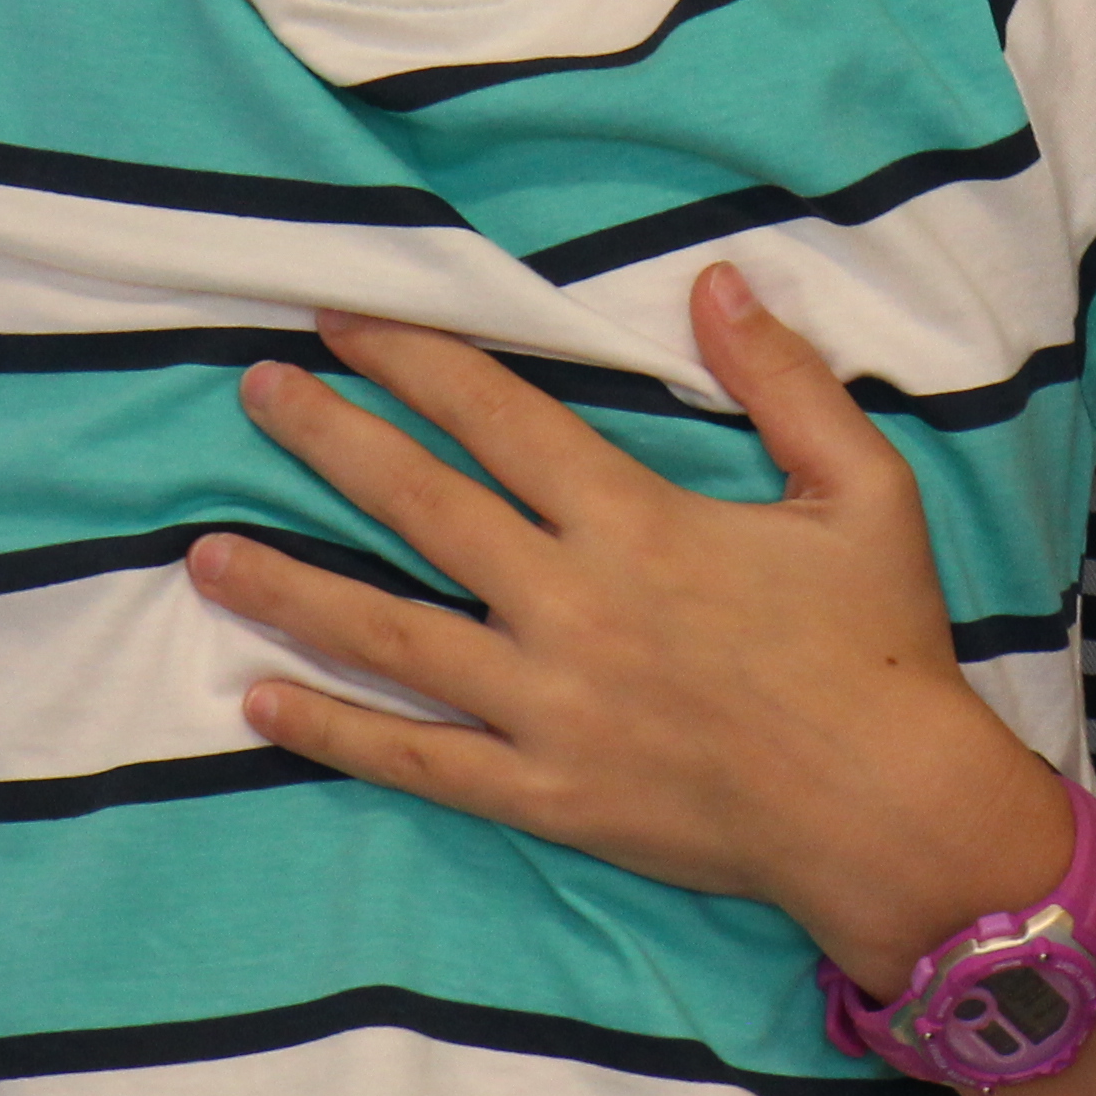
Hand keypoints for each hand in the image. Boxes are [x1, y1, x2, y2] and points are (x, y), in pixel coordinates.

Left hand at [191, 263, 1076, 982]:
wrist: (891, 814)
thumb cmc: (881, 643)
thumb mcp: (862, 489)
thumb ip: (785, 380)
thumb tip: (714, 281)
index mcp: (639, 523)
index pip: (499, 418)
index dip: (415, 361)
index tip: (343, 321)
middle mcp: (575, 608)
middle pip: (422, 506)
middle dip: (330, 440)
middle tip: (256, 393)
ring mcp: (550, 709)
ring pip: (392, 636)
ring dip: (291, 588)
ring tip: (203, 553)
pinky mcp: (546, 796)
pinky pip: (419, 760)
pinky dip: (334, 732)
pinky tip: (260, 703)